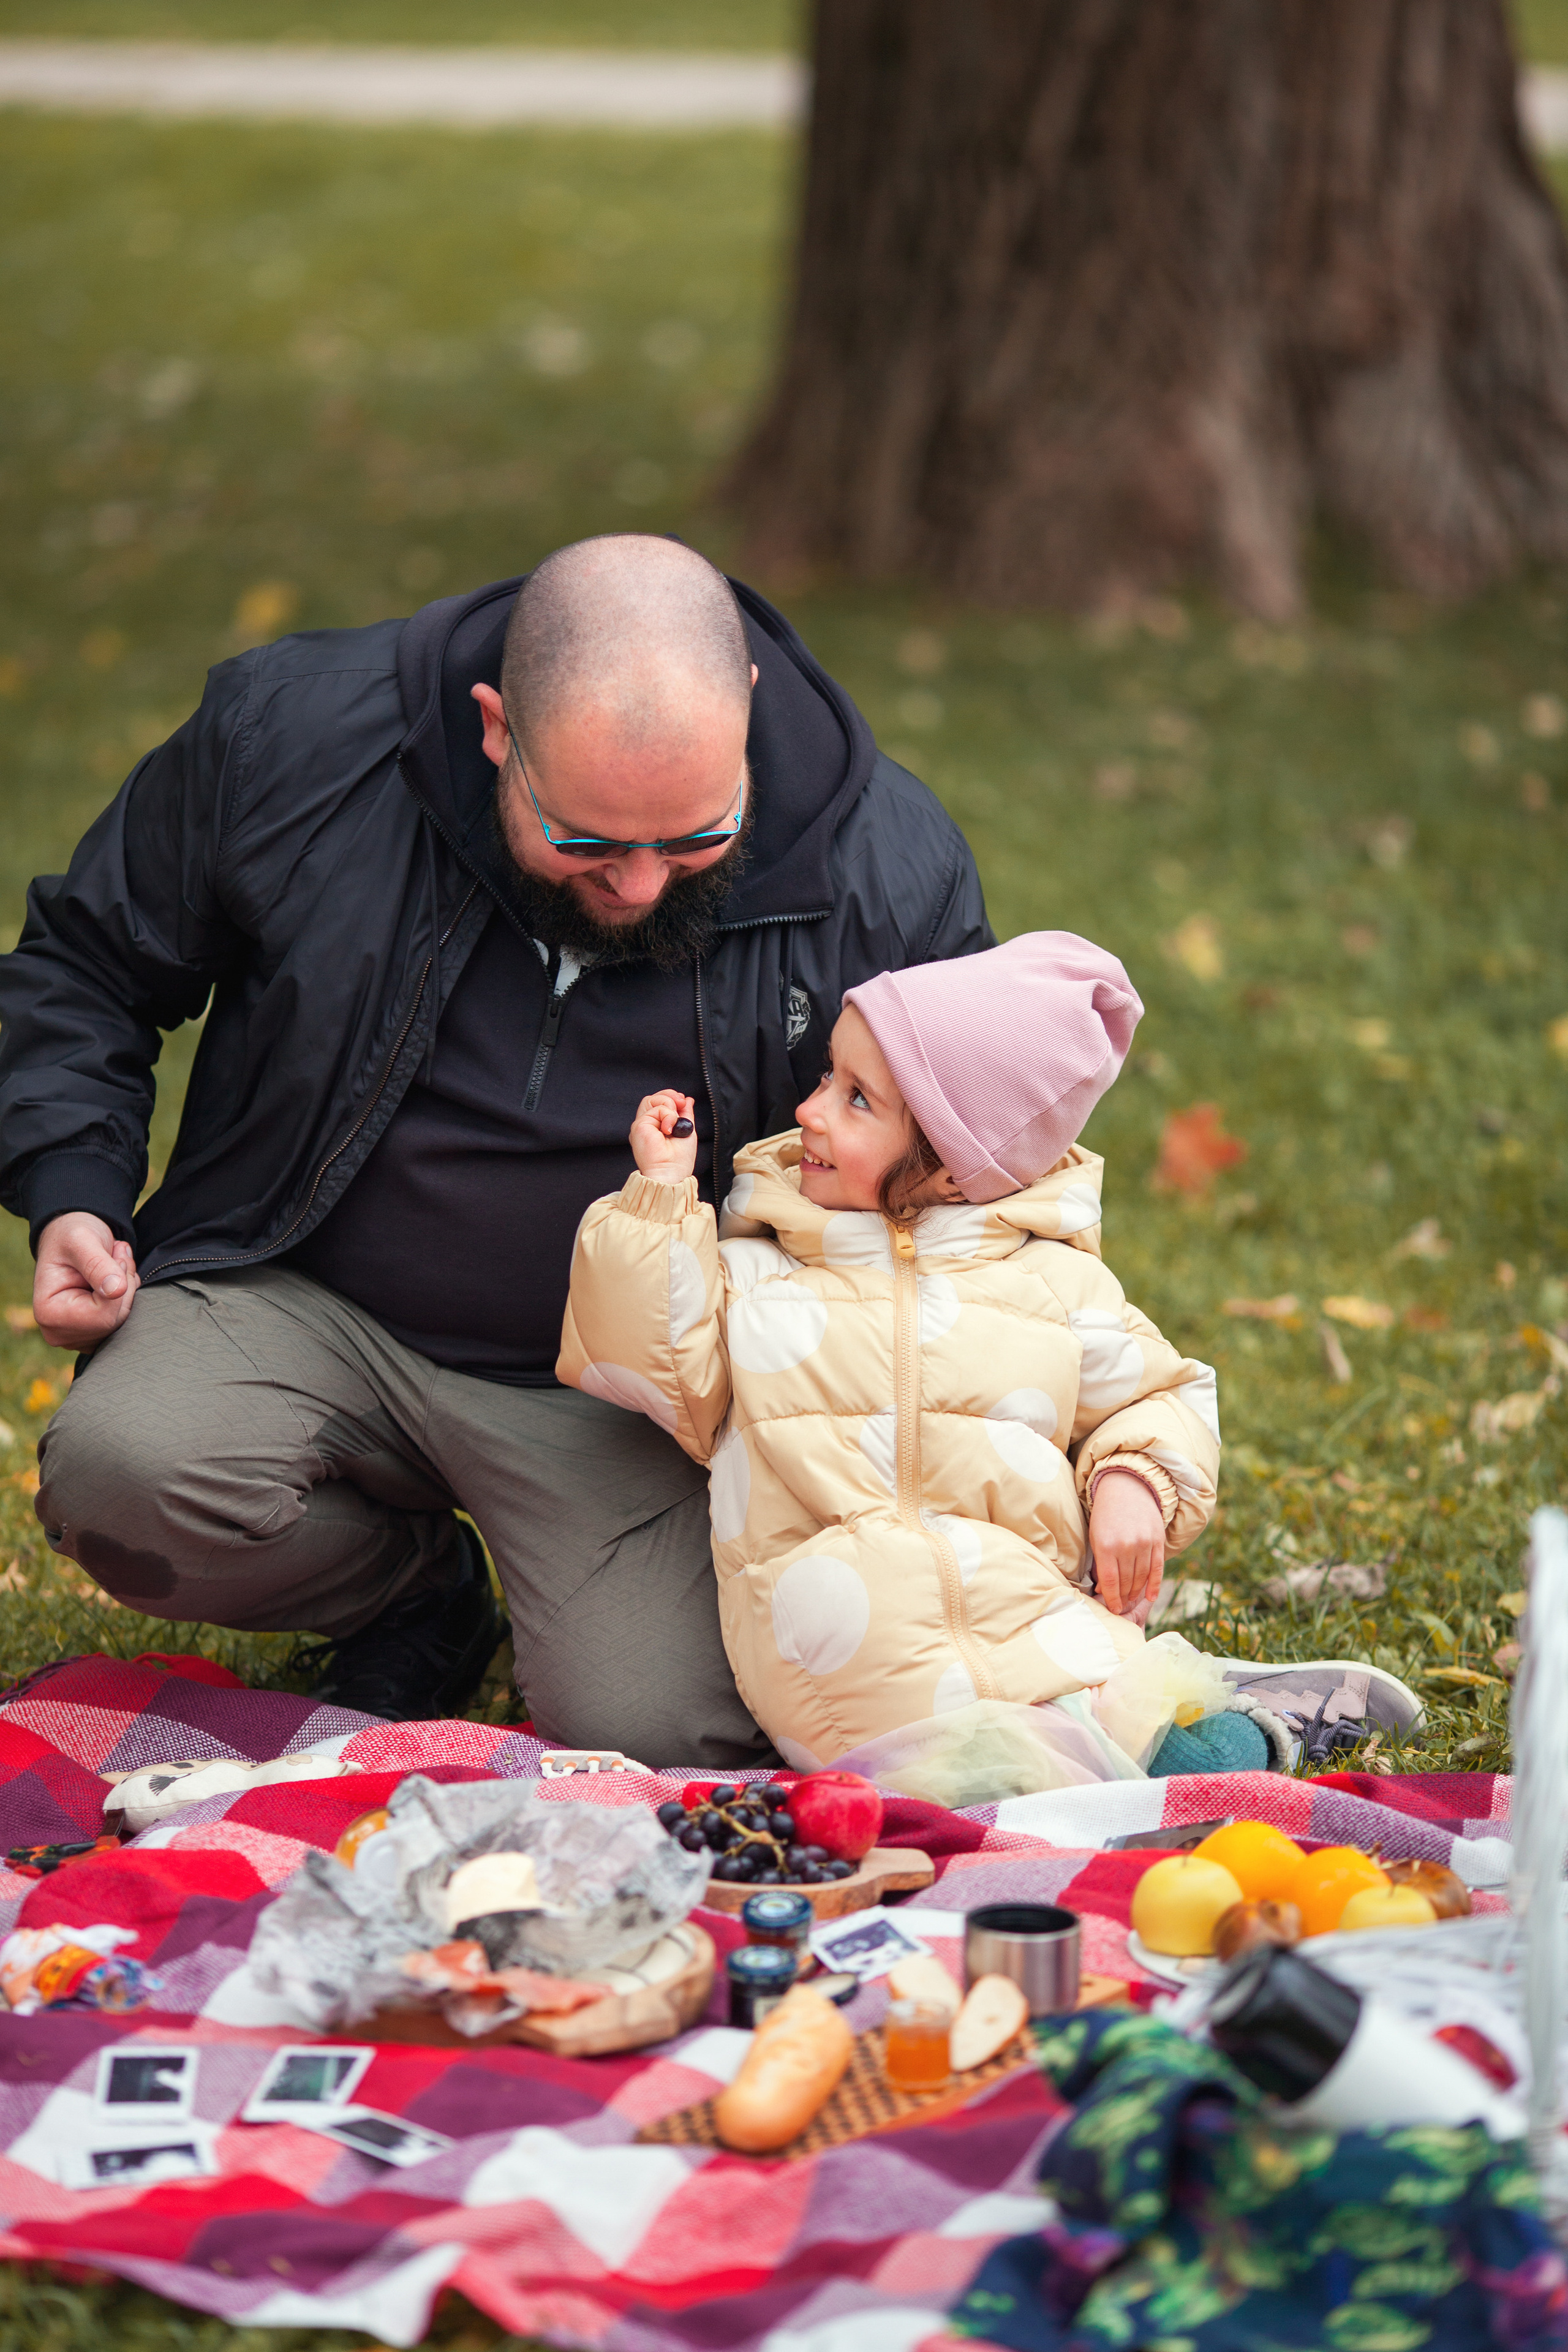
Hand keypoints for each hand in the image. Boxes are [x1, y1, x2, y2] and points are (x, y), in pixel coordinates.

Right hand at [34, 1212, 139, 1349]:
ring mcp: (75, 1337)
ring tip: (113, 1264)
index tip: (117, 1255)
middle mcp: (58, 1332)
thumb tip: (116, 1291)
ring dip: (127, 1290)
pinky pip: (122, 1322)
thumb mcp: (82, 1240)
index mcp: (49, 1313)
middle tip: (118, 1256)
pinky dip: (125, 1299)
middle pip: (114, 1321)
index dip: (120, 1284)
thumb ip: (97, 1265)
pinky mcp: (91, 1334)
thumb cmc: (71, 1236)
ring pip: (122, 1322)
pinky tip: (115, 1280)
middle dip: (125, 1286)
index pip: (103, 1315)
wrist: (70, 1239)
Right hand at [630, 1090, 697, 1181]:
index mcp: (656, 1127)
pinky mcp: (639, 1126)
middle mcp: (646, 1126)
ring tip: (675, 1122)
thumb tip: (687, 1100)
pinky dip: (668, 1115)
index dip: (671, 1097)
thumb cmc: (679, 1160)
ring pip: (651, 1100)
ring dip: (669, 1105)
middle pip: (652, 1098)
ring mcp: (641, 1126)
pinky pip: (655, 1109)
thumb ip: (685, 1114)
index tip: (684, 1102)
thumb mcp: (687, 1130)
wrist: (672, 1173)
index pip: (658, 1103)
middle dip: (669, 1095)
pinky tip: (669, 1129)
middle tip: (682, 1103)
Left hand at [1089, 1468, 1165, 1617]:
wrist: (1127, 1488)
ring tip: (1131, 1599)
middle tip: (1121, 1606)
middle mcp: (1126, 1546)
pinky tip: (1150, 1597)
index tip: (1112, 1609)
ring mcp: (1144, 1543)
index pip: (1110, 1582)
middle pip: (1126, 1582)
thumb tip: (1102, 1590)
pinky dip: (1154, 1585)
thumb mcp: (1095, 1537)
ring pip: (1142, 1578)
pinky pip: (1157, 1569)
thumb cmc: (1106, 1515)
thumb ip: (1100, 1563)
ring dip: (1136, 1592)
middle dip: (1123, 1597)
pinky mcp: (1158, 1540)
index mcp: (1106, 1545)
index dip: (1112, 1599)